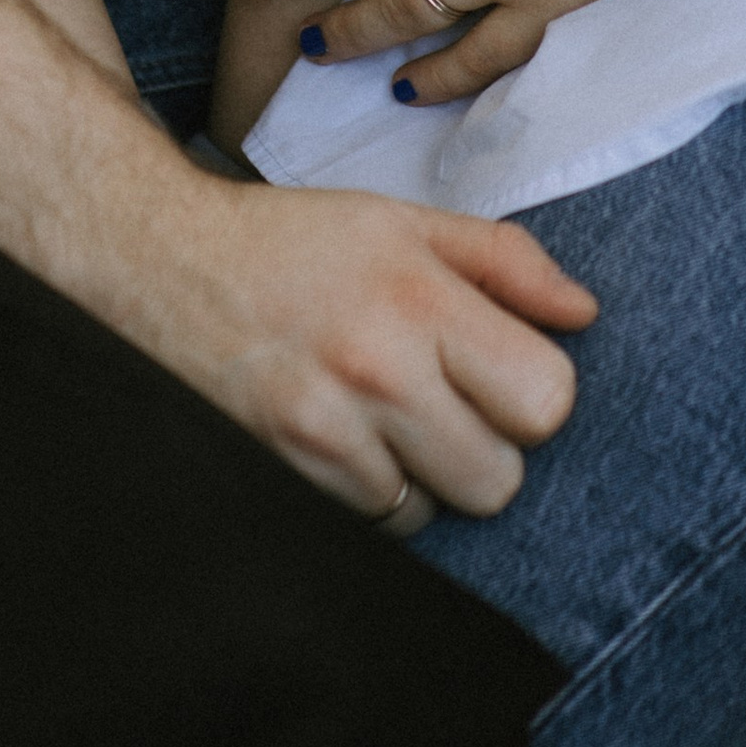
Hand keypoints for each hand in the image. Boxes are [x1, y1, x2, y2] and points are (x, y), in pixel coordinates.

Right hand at [132, 166, 595, 522]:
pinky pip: (373, 525)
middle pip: (500, 479)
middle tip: (440, 400)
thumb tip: (585, 314)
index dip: (532, 393)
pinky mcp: (284, 475)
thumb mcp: (403, 221)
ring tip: (381, 414)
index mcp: (418, 296)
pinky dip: (370, 494)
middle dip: (484, 446)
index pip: (545, 399)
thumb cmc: (292, 242)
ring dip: (423, 475)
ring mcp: (325, 432)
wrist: (159, 261)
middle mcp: (377, 369)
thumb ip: (504, 260)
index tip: (497, 371)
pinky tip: (342, 438)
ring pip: (436, 511)